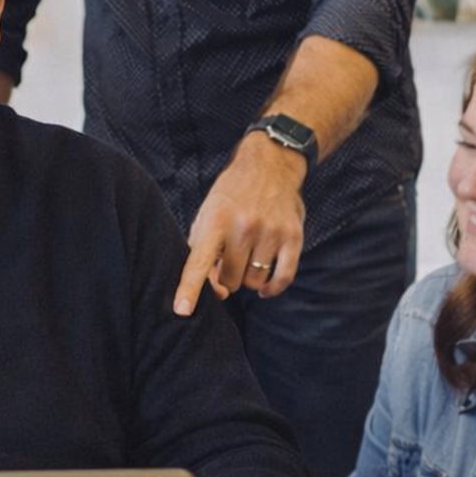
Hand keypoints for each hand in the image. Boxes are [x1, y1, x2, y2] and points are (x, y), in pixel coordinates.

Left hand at [174, 136, 306, 314]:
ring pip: (254, 282)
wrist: (270, 165)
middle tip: (230, 258)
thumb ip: (202, 251)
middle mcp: (243, 227)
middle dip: (227, 276)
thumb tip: (216, 290)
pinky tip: (265, 288)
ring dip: (249, 278)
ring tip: (247, 257)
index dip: (190, 288)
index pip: (199, 261)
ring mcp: (270, 232)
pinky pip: (283, 278)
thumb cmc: (231, 196)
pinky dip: (272, 288)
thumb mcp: (207, 214)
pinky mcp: (293, 236)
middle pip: (230, 279)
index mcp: (216, 221)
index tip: (182, 310)